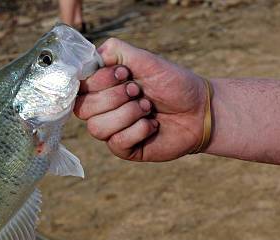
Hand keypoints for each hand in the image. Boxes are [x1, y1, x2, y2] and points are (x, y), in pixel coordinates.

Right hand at [74, 38, 208, 160]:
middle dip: (115, 98)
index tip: (124, 74)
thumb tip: (92, 55)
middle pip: (83, 109)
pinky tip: (153, 125)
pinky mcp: (124, 149)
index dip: (99, 81)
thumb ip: (116, 52)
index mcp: (103, 87)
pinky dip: (139, 130)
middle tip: (139, 91)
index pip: (79, 88)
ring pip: (97, 128)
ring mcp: (112, 130)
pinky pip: (116, 142)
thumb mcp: (145, 60)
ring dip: (127, 114)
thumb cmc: (173, 83)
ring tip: (147, 108)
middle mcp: (103, 109)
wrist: (200, 109)